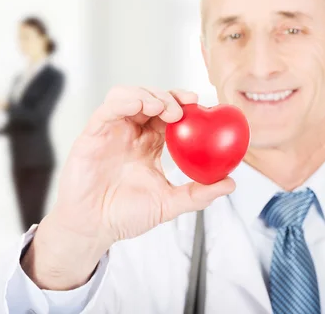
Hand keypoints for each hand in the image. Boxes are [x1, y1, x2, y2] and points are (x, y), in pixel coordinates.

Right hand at [22, 86, 235, 289]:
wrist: (93, 229)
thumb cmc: (126, 216)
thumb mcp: (168, 204)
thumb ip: (198, 194)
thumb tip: (231, 184)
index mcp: (150, 144)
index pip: (169, 114)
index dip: (185, 104)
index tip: (201, 104)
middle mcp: (132, 133)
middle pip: (152, 99)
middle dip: (170, 96)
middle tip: (186, 105)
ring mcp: (112, 131)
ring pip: (129, 96)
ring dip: (148, 94)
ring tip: (162, 108)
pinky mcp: (93, 134)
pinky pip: (107, 109)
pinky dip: (124, 101)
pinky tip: (139, 106)